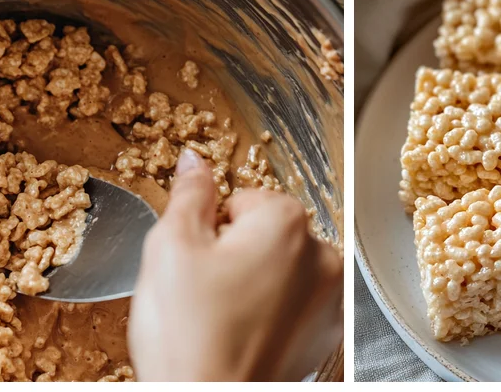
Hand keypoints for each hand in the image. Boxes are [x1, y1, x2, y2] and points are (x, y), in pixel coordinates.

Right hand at [129, 149, 342, 380]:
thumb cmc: (189, 338)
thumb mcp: (171, 247)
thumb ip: (190, 195)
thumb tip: (194, 162)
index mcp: (288, 224)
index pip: (245, 201)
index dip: (213, 230)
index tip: (200, 261)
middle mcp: (322, 258)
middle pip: (268, 234)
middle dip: (237, 254)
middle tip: (206, 293)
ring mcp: (329, 301)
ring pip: (282, 270)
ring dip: (256, 284)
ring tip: (223, 318)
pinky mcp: (324, 338)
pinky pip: (295, 307)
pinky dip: (272, 315)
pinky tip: (242, 336)